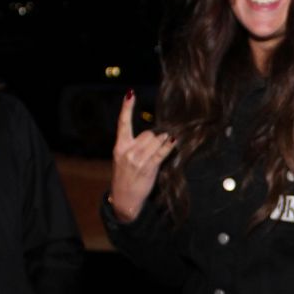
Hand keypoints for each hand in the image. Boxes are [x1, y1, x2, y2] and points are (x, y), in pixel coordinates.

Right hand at [110, 91, 175, 222]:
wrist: (124, 200)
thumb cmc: (126, 178)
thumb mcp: (123, 160)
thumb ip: (133, 145)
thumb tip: (155, 134)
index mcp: (119, 147)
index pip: (122, 123)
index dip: (126, 108)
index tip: (130, 93)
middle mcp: (127, 151)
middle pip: (148, 133)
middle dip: (155, 138)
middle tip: (155, 148)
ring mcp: (137, 160)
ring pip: (156, 140)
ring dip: (163, 142)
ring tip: (162, 149)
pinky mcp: (148, 167)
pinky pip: (162, 152)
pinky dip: (169, 146)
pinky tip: (175, 142)